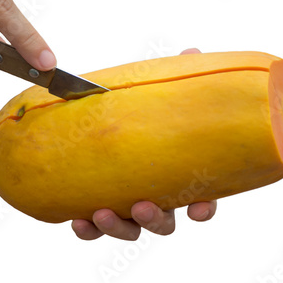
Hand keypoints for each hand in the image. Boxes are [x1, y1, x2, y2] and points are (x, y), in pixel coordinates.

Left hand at [72, 48, 217, 240]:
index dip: (204, 208)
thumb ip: (178, 77)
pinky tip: (78, 221)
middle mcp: (157, 197)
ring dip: (118, 227)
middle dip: (154, 220)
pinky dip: (89, 230)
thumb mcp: (161, 94)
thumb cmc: (145, 114)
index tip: (199, 208)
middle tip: (142, 207)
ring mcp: (128, 206)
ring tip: (101, 213)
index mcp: (178, 177)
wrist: (105, 124)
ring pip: (130, 229)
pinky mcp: (101, 208)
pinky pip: (96, 229)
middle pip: (164, 222)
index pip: (202, 199)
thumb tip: (191, 52)